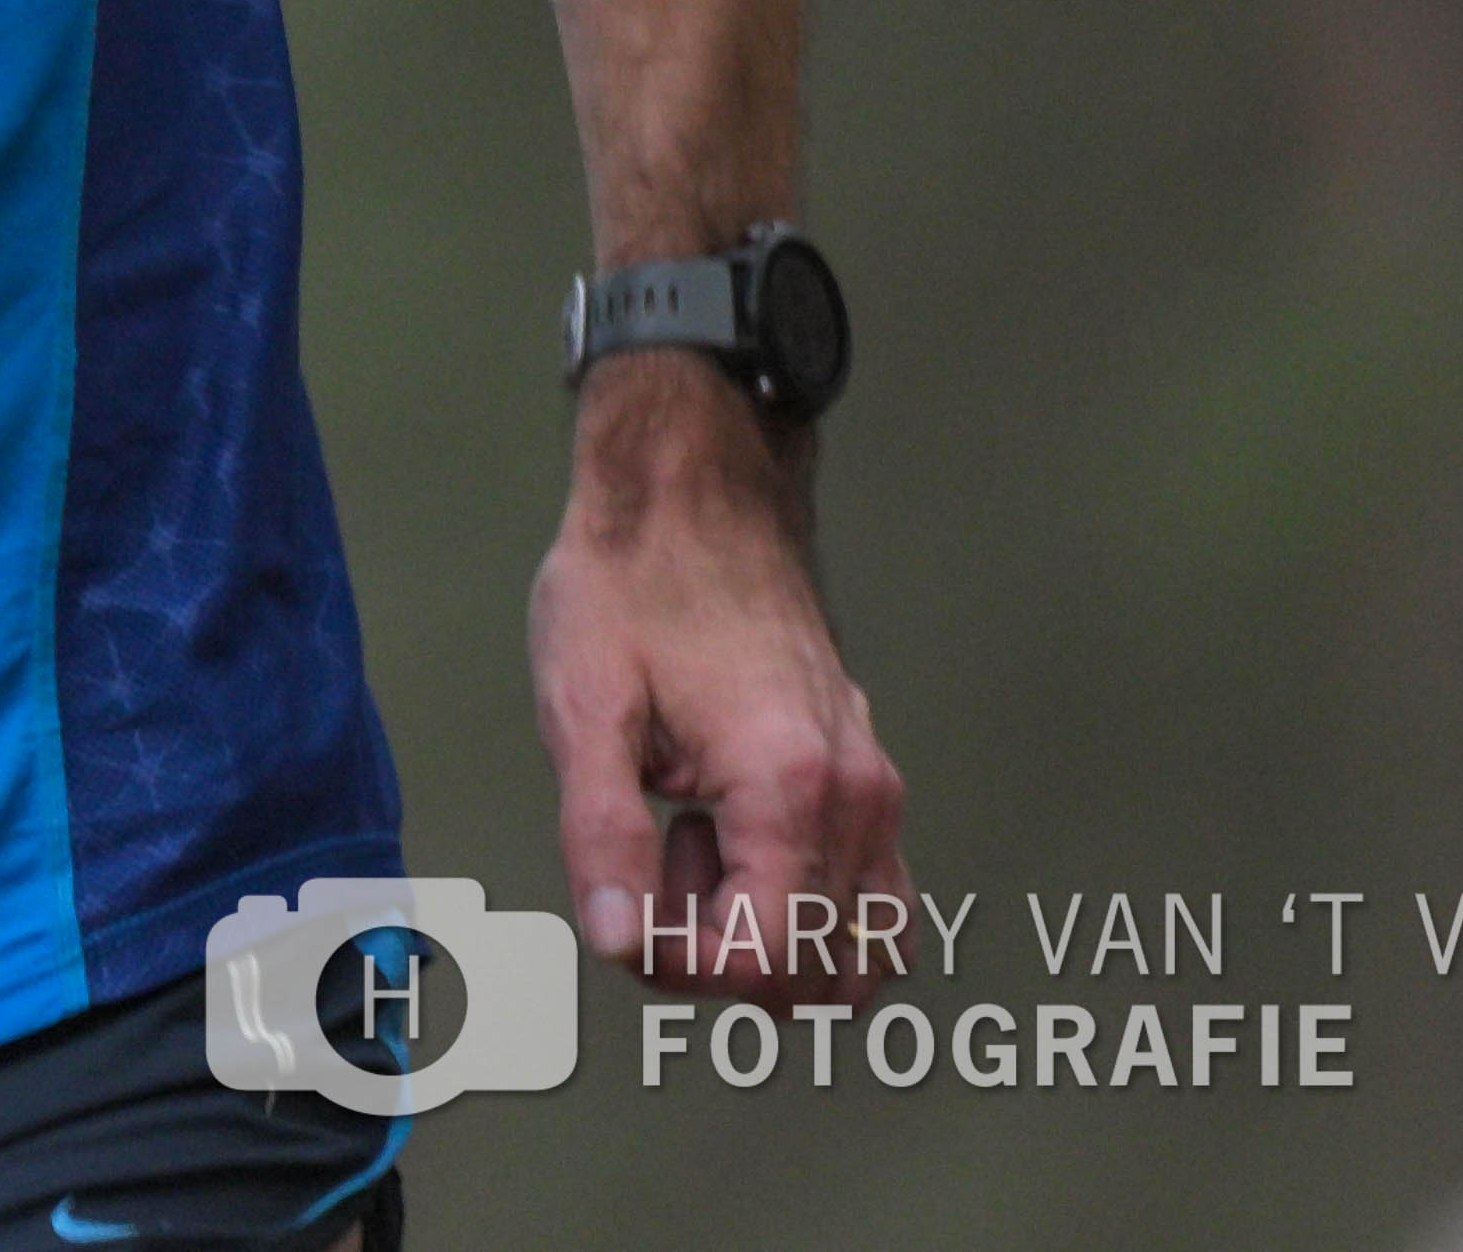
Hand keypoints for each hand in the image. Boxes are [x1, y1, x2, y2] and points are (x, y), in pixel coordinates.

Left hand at [532, 360, 909, 998]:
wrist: (692, 494)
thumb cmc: (630, 586)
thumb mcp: (584, 709)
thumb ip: (602, 835)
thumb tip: (620, 942)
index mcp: (789, 784)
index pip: (764, 960)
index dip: (680, 965)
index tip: (624, 914)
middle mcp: (859, 795)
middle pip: (816, 969)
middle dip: (721, 957)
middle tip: (651, 871)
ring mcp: (878, 786)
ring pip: (857, 947)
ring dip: (769, 936)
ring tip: (692, 850)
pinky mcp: (872, 773)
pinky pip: (871, 894)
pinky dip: (808, 905)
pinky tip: (731, 840)